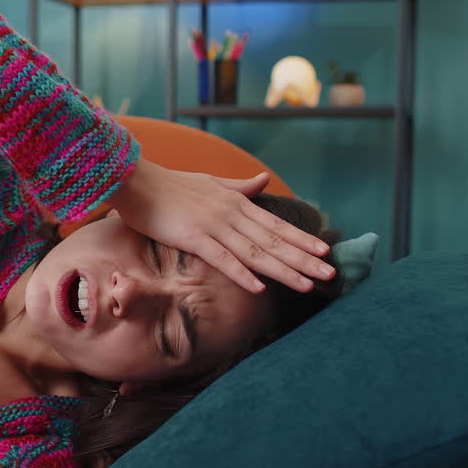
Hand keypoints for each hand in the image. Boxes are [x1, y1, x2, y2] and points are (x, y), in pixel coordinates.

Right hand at [106, 159, 333, 293]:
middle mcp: (231, 214)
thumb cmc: (170, 184)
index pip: (276, 225)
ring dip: (283, 270)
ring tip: (308, 285)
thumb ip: (239, 187)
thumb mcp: (211, 183)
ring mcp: (213, 226)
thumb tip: (265, 179)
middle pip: (274, 241)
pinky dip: (242, 273)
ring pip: (255, 252)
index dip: (302, 240)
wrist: (137, 181)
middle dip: (304, 259)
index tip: (325, 251)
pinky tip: (260, 288)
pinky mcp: (193, 238)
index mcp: (236, 203)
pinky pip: (222, 259)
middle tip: (331, 274)